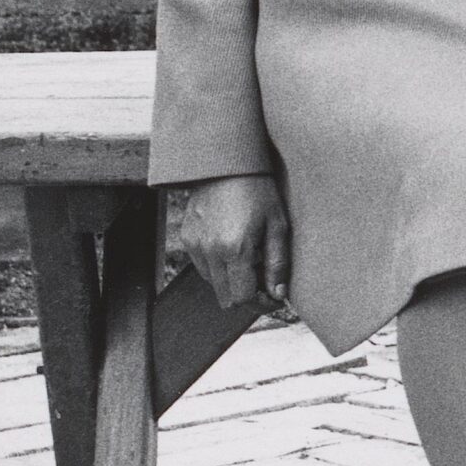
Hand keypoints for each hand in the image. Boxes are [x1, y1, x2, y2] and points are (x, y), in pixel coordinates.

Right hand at [176, 172, 291, 314]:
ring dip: (231, 279)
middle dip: (246, 293)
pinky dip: (218, 265)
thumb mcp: (277, 224)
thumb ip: (278, 263)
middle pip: (226, 297)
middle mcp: (210, 251)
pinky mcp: (187, 238)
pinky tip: (232, 244)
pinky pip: (203, 266)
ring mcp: (195, 245)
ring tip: (249, 255)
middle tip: (263, 275)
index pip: (242, 298)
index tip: (272, 294)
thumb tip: (278, 294)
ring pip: (213, 283)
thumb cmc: (258, 190)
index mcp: (234, 249)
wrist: (225, 163)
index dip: (259, 302)